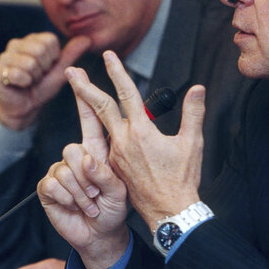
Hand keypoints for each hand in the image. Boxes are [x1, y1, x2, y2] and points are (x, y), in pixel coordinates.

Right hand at [0, 32, 90, 129]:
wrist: (25, 109)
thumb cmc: (41, 88)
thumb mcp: (59, 71)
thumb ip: (70, 55)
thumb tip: (87, 39)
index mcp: (32, 40)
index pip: (50, 40)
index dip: (53, 59)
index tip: (47, 69)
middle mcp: (17, 44)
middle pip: (40, 50)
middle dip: (43, 69)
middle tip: (37, 77)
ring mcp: (5, 56)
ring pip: (30, 62)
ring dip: (33, 77)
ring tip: (29, 81)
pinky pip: (18, 74)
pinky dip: (24, 83)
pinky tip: (19, 85)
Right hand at [38, 77, 128, 268]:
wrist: (101, 235)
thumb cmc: (115, 210)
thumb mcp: (120, 189)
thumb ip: (106, 173)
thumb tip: (87, 160)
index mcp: (99, 150)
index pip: (92, 115)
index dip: (84, 93)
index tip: (76, 71)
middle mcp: (79, 156)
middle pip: (74, 142)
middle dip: (78, 161)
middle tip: (92, 176)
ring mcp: (62, 170)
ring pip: (67, 166)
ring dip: (83, 190)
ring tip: (93, 202)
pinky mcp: (49, 187)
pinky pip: (55, 183)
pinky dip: (70, 199)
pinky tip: (78, 207)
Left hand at [65, 51, 204, 230]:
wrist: (168, 211)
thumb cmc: (182, 179)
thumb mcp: (192, 143)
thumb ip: (193, 113)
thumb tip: (197, 89)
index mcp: (141, 131)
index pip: (127, 94)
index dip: (117, 72)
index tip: (108, 56)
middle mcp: (124, 141)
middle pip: (100, 107)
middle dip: (84, 87)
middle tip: (70, 71)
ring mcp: (116, 154)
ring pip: (101, 124)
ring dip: (89, 105)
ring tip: (79, 90)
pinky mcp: (114, 166)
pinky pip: (107, 142)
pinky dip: (102, 129)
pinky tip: (103, 124)